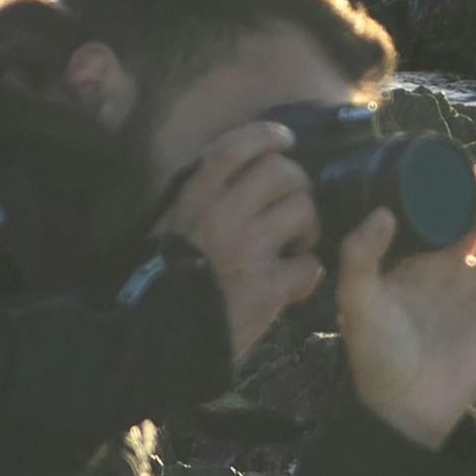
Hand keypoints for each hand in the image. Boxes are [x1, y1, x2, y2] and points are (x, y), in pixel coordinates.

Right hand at [161, 114, 326, 375]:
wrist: (165, 340)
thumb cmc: (172, 282)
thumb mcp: (176, 227)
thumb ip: (204, 196)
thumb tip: (243, 166)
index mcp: (195, 201)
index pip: (233, 148)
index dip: (266, 135)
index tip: (286, 139)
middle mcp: (221, 218)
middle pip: (282, 172)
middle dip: (300, 184)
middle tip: (297, 202)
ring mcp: (246, 251)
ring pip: (304, 211)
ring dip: (310, 227)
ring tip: (299, 243)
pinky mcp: (267, 288)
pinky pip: (310, 264)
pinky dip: (309, 272)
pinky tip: (295, 280)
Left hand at [335, 172, 475, 449]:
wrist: (406, 403)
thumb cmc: (375, 354)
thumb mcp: (355, 300)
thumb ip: (359, 255)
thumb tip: (383, 212)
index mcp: (416, 257)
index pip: (437, 209)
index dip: (446, 185)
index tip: (445, 168)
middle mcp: (451, 265)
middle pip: (475, 212)